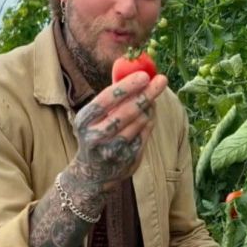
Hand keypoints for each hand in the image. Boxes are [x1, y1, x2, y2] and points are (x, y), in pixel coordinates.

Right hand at [70, 72, 168, 191]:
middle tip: (161, 80)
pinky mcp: (128, 158)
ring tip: (150, 98)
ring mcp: (113, 150)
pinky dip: (149, 121)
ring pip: (140, 121)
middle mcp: (96, 137)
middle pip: (128, 111)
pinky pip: (146, 133)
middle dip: (146, 93)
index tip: (144, 75)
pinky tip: (148, 115)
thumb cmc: (97, 134)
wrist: (92, 174)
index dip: (127, 86)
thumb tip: (135, 72)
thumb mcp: (94, 118)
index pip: (106, 100)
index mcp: (84, 121)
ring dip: (149, 107)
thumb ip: (111, 98)